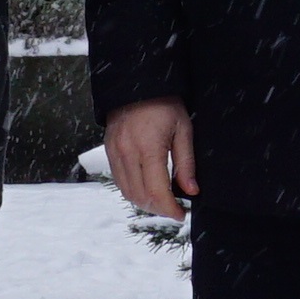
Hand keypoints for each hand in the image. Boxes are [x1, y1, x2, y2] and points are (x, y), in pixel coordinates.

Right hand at [105, 99, 197, 214]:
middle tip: (174, 209)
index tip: (181, 215)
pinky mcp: (109, 151)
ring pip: (127, 192)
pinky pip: (119, 180)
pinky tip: (146, 188)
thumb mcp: (183, 129)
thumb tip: (191, 191)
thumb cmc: (164, 104)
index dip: (170, 209)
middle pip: (140, 197)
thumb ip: (186, 163)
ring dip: (144, 202)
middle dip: (158, 209)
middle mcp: (127, 153)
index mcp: (148, 148)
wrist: (137, 83)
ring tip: (161, 201)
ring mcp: (115, 153)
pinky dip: (132, 191)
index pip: (157, 192)